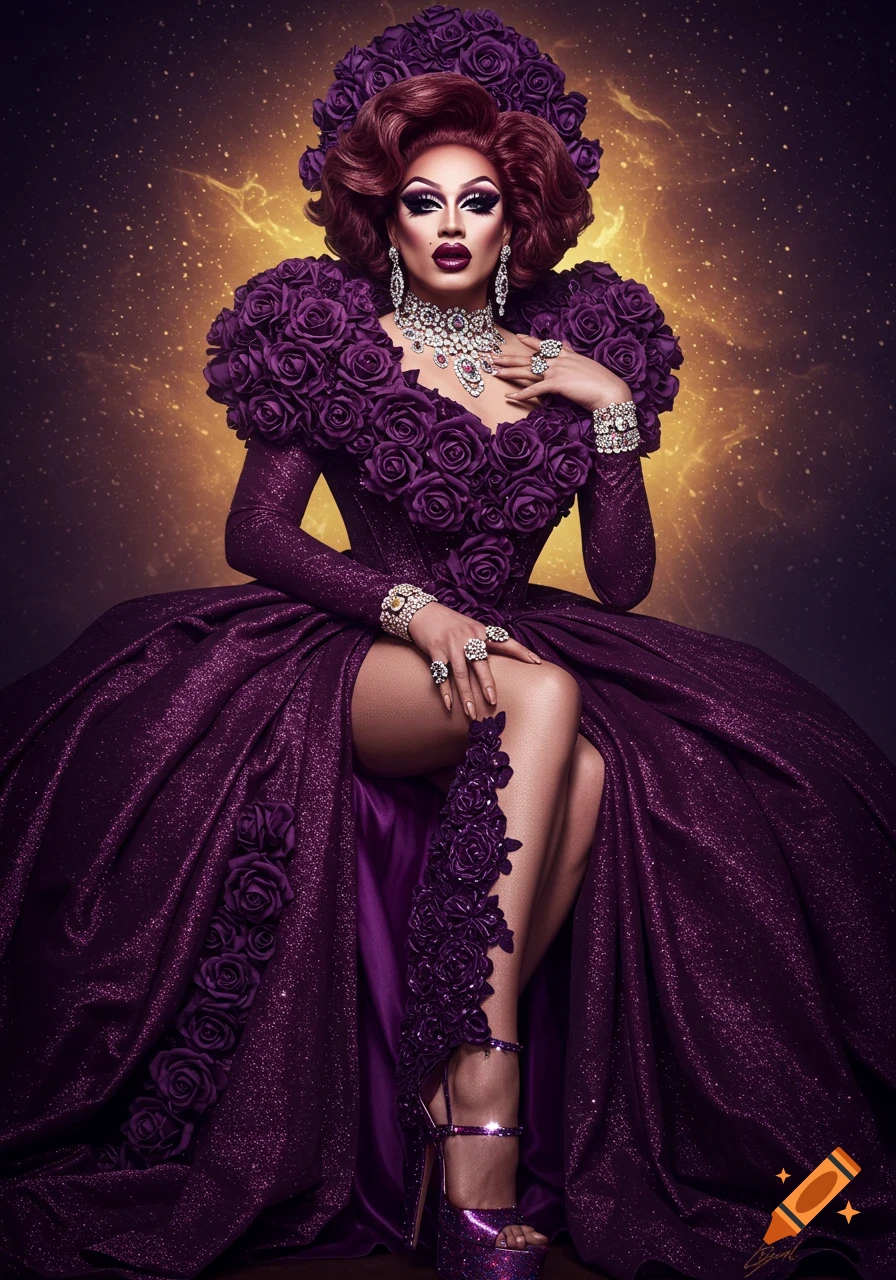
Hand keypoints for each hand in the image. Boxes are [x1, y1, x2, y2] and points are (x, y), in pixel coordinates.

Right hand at [406, 601, 541, 717]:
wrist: (423, 611)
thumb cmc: (451, 622)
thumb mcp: (471, 626)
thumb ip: (484, 640)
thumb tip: (503, 656)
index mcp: (481, 631)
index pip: (505, 641)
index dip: (521, 651)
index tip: (537, 662)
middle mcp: (467, 638)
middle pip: (479, 663)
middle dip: (486, 683)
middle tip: (492, 701)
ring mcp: (450, 645)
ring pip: (460, 674)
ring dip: (465, 696)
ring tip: (471, 713)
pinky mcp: (435, 651)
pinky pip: (441, 675)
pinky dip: (445, 692)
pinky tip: (449, 706)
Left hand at [492, 333, 632, 411]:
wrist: (612, 391)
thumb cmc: (602, 382)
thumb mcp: (588, 366)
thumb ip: (576, 358)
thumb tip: (571, 349)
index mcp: (567, 355)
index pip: (545, 345)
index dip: (531, 341)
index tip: (518, 337)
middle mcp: (560, 360)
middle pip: (529, 358)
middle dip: (509, 357)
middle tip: (492, 356)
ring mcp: (557, 371)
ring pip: (528, 371)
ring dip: (509, 372)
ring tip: (494, 372)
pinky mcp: (557, 384)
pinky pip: (535, 390)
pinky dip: (522, 395)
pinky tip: (510, 398)